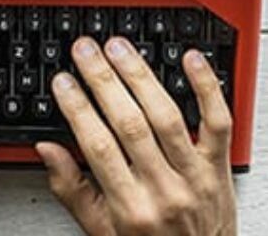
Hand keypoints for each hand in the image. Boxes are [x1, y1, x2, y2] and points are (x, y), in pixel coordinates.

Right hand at [36, 37, 236, 235]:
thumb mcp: (101, 230)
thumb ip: (72, 189)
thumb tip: (47, 149)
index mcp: (130, 208)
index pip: (98, 146)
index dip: (77, 108)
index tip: (63, 81)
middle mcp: (164, 189)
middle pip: (130, 123)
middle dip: (103, 80)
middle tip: (86, 51)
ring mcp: (195, 175)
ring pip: (167, 115)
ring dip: (140, 76)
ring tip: (119, 49)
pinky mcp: (220, 166)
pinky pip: (217, 121)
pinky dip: (207, 87)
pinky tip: (190, 59)